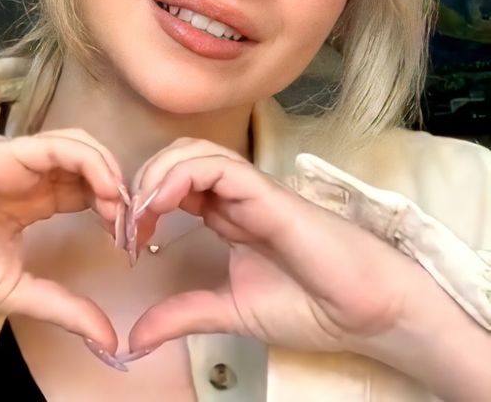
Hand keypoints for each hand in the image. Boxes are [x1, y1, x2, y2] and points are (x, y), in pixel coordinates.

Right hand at [0, 129, 125, 353]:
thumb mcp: (20, 292)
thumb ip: (66, 308)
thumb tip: (111, 342)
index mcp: (35, 202)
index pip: (88, 192)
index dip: (115, 209)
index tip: (128, 242)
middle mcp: (32, 177)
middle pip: (92, 165)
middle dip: (119, 190)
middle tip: (130, 224)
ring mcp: (21, 163)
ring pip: (81, 148)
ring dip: (109, 172)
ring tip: (117, 209)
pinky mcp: (8, 153)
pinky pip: (59, 146)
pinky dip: (90, 161)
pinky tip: (103, 191)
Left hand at [125, 138, 434, 361]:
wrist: (363, 314)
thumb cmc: (307, 307)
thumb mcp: (227, 311)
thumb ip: (181, 316)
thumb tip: (133, 339)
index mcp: (225, 215)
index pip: (172, 185)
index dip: (142, 203)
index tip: (127, 241)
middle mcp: (235, 195)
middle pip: (176, 158)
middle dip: (142, 182)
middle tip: (127, 225)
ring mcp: (251, 190)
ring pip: (194, 152)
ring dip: (157, 175)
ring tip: (142, 214)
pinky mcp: (267, 192)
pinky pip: (218, 167)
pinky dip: (181, 176)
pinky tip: (163, 206)